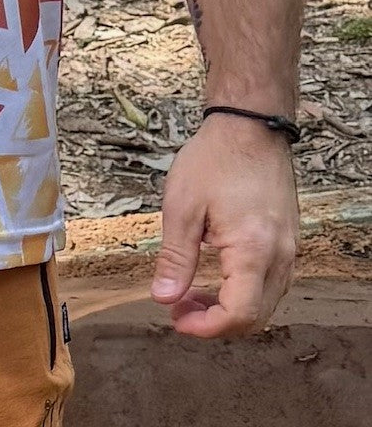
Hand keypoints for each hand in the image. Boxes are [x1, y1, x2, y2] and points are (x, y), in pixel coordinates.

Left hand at [150, 112, 298, 337]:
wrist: (249, 126)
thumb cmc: (215, 158)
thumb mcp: (182, 206)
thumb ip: (175, 257)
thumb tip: (164, 297)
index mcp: (253, 250)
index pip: (239, 314)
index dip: (207, 327)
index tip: (176, 319)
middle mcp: (280, 256)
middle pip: (257, 316)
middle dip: (216, 322)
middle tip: (179, 308)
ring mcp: (289, 249)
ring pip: (267, 303)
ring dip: (231, 308)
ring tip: (192, 293)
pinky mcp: (288, 239)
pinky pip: (272, 282)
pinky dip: (246, 291)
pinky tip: (217, 276)